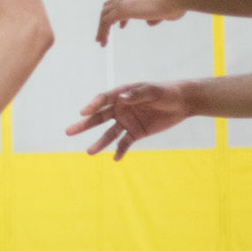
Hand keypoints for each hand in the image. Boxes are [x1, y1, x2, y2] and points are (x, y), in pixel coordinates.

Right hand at [66, 82, 191, 159]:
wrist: (182, 102)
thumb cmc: (166, 92)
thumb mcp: (153, 91)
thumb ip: (138, 94)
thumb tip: (122, 98)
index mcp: (122, 95)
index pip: (103, 100)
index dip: (93, 105)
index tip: (83, 112)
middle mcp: (120, 108)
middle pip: (99, 118)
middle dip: (84, 125)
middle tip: (69, 132)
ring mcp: (127, 121)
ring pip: (109, 134)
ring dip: (100, 143)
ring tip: (89, 152)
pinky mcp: (136, 132)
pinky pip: (124, 143)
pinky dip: (120, 151)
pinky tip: (116, 159)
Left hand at [95, 0, 184, 45]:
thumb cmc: (177, 3)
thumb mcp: (166, 11)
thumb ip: (155, 16)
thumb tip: (149, 22)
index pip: (123, 0)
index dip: (120, 13)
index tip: (121, 25)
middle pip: (110, 5)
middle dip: (107, 20)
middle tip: (106, 33)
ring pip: (105, 13)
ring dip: (102, 28)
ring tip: (101, 41)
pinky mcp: (123, 8)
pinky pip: (106, 21)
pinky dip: (103, 31)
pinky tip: (104, 41)